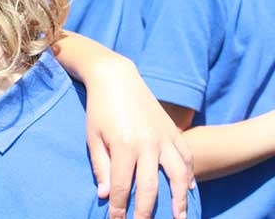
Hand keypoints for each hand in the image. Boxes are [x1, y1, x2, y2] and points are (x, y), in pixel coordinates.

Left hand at [85, 60, 193, 218]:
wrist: (117, 79)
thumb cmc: (100, 110)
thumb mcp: (94, 138)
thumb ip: (101, 167)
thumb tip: (106, 195)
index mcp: (124, 145)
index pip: (123, 186)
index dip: (120, 207)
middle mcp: (148, 143)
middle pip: (151, 187)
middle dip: (147, 211)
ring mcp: (164, 137)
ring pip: (177, 175)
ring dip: (179, 199)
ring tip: (180, 217)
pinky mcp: (173, 131)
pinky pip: (187, 157)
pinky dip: (189, 175)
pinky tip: (189, 189)